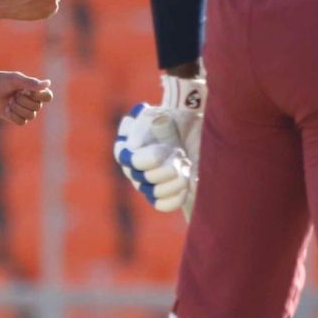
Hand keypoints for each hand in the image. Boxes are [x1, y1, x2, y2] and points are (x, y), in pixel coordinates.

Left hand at [0, 69, 53, 126]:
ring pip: (30, 116)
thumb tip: (48, 83)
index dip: (38, 96)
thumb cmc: (0, 80)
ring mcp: (24, 110)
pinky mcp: (15, 118)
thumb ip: (31, 83)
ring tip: (9, 101)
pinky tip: (6, 109)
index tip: (25, 90)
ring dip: (17, 108)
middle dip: (23, 101)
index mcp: (34, 90)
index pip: (48, 97)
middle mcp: (31, 100)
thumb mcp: (15, 79)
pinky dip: (13, 116)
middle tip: (13, 94)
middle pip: (37, 107)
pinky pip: (22, 122)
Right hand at [113, 75, 206, 213]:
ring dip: (177, 179)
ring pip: (156, 192)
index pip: (132, 162)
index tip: (167, 148)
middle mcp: (131, 169)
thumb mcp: (160, 114)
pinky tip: (188, 182)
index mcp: (125, 148)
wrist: (192, 130)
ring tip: (186, 163)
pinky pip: (163, 204)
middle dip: (169, 166)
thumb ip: (147, 122)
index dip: (151, 159)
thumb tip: (136, 146)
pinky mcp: (158, 195)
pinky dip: (177, 196)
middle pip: (147, 179)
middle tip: (180, 152)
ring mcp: (143, 184)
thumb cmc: (174, 119)